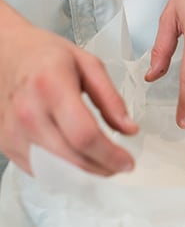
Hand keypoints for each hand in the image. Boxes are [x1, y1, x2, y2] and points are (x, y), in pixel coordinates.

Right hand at [0, 2, 137, 175]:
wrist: (5, 52)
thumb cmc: (44, 55)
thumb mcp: (88, 64)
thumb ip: (111, 98)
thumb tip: (129, 128)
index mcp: (51, 87)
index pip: (85, 135)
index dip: (110, 155)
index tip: (128, 162)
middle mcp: (28, 112)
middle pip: (71, 157)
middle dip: (103, 168)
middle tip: (120, 166)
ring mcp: (13, 130)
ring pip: (55, 170)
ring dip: (84, 174)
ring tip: (102, 164)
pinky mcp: (6, 142)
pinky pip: (38, 170)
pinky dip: (62, 171)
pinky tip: (78, 160)